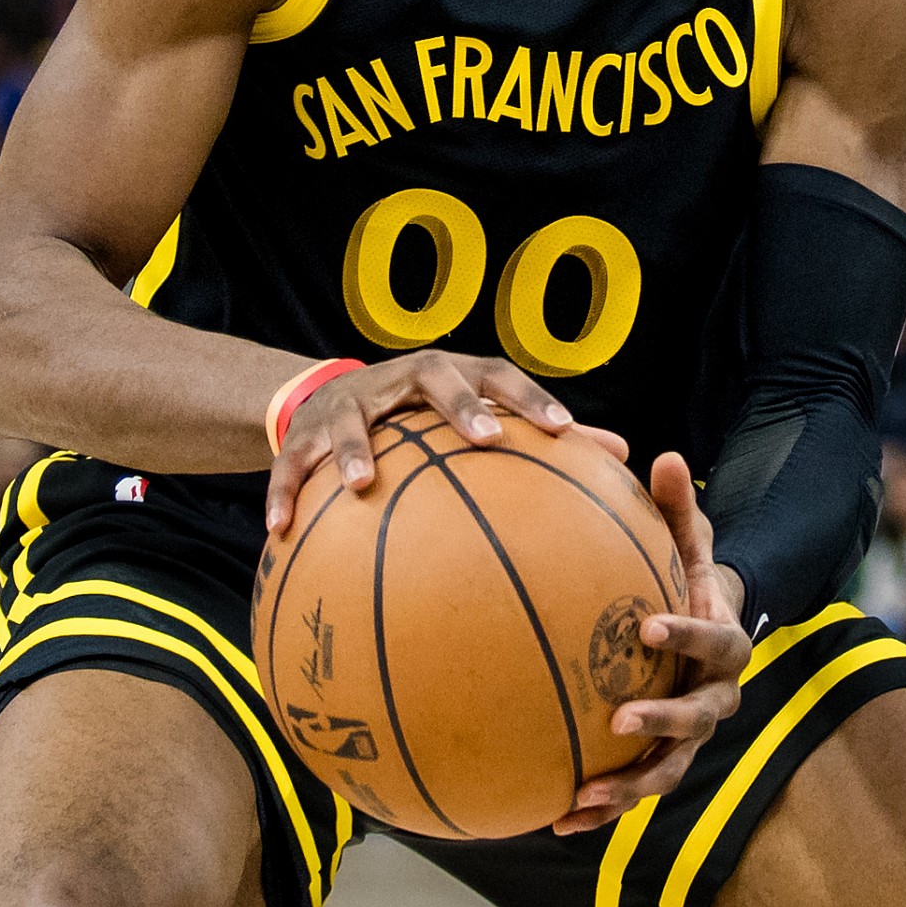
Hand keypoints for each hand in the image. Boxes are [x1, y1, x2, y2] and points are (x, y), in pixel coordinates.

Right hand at [264, 350, 628, 532]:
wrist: (323, 396)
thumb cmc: (420, 418)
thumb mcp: (470, 418)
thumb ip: (540, 438)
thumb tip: (625, 455)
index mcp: (452, 374)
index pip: (500, 375)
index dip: (532, 398)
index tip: (565, 428)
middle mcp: (403, 379)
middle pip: (434, 378)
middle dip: (460, 405)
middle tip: (485, 438)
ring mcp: (350, 403)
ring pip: (352, 420)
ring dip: (355, 450)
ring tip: (362, 484)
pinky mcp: (302, 432)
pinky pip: (289, 465)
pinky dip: (284, 493)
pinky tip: (280, 531)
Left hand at [552, 453, 750, 834]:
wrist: (704, 635)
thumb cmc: (687, 579)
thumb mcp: (689, 542)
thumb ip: (679, 508)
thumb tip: (665, 454)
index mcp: (726, 644)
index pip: (715, 642)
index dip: (687, 635)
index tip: (648, 628)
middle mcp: (716, 699)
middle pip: (698, 720)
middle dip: (662, 724)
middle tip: (620, 721)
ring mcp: (692, 738)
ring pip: (668, 772)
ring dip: (629, 788)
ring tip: (585, 796)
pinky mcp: (662, 762)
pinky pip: (634, 790)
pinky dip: (601, 811)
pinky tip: (556, 820)